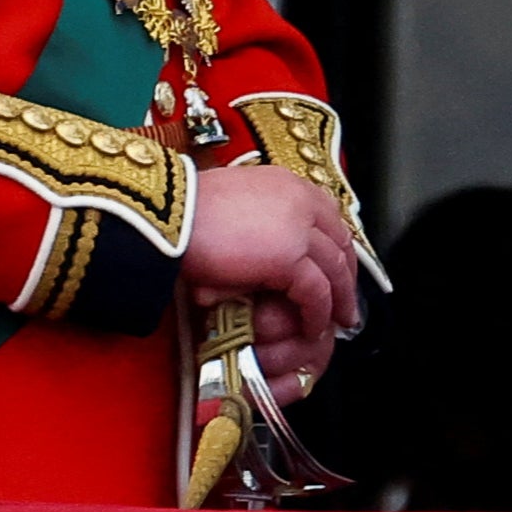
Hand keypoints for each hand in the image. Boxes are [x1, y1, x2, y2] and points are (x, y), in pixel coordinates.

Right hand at [184, 165, 360, 392]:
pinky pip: (316, 293)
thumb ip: (260, 220)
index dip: (337, 247)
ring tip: (339, 322)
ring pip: (334, 270)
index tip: (339, 270)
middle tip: (347, 303)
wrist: (164, 217)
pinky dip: (317, 314)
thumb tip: (269, 249)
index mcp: (286, 183)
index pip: (328, 217)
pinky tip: (313, 328)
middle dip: (346, 276)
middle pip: (339, 243)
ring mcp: (298, 228)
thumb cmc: (183, 212)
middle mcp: (300, 200)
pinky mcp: (290, 257)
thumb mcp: (232, 206)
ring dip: (339, 300)